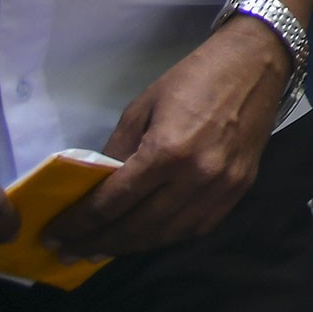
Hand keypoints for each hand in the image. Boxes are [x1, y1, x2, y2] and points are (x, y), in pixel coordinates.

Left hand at [49, 16, 288, 256]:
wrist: (256, 62)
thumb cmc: (194, 77)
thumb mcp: (142, 106)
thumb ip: (118, 150)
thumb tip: (98, 186)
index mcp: (167, 150)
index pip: (113, 202)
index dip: (80, 224)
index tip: (57, 236)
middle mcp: (196, 175)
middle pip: (138, 226)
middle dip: (99, 242)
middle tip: (72, 251)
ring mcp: (222, 185)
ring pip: (167, 234)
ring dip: (131, 245)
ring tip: (105, 249)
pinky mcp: (240, 187)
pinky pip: (198, 227)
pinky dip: (168, 237)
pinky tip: (148, 236)